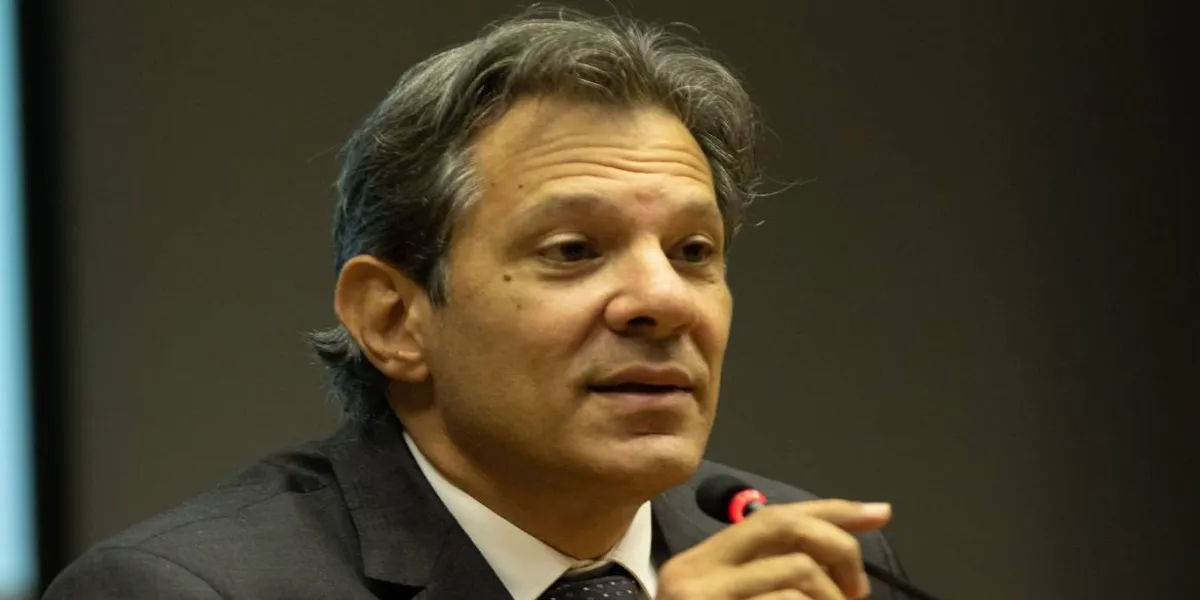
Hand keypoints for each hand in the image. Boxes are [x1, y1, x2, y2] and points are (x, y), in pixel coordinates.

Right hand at [656, 500, 891, 599]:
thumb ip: (774, 575)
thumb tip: (847, 543)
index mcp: (700, 563)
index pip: (771, 516)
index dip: (830, 511)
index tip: (880, 514)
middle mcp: (694, 573)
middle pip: (783, 526)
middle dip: (839, 548)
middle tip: (857, 592)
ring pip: (798, 572)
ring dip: (833, 598)